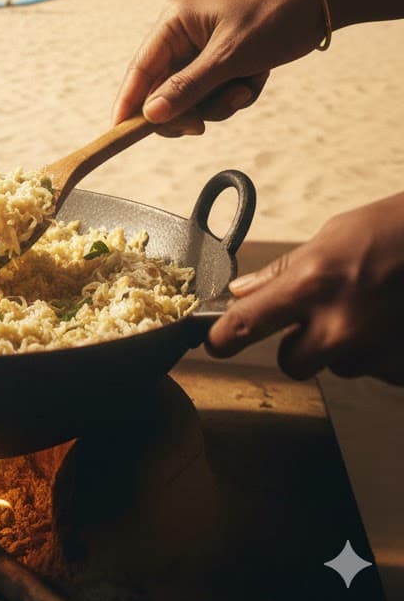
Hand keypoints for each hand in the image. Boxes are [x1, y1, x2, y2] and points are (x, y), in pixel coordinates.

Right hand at [112, 0, 325, 134]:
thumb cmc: (272, 19)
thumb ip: (187, 87)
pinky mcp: (220, 63)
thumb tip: (150, 115)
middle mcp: (180, 37)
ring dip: (218, 103)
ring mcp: (200, 51)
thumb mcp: (229, 57)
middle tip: (201, 125)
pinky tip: (254, 81)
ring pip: (191, 98)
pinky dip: (233, 95)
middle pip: (163, 90)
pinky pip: (213, 94)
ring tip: (244, 88)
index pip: (139, 69)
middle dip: (188, 108)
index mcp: (173, 23)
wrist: (319, 6)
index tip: (117, 131)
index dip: (127, 102)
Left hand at [207, 193, 403, 384]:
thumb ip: (282, 272)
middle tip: (315, 319)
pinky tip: (386, 321)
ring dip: (341, 347)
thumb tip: (242, 292)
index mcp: (311, 285)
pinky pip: (373, 369)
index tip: (215, 344)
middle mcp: (340, 325)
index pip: (247, 323)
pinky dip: (376, 351)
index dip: (223, 338)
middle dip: (298, 346)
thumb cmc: (391, 232)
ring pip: (337, 367)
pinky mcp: (399, 366)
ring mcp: (373, 350)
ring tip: (364, 310)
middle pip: (292, 363)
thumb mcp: (327, 239)